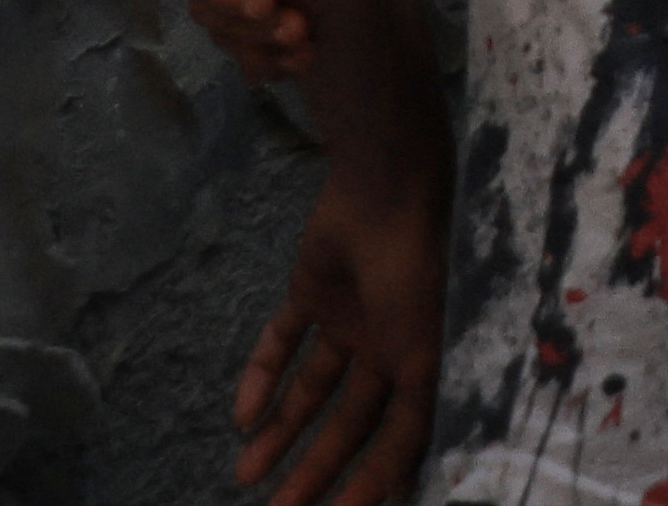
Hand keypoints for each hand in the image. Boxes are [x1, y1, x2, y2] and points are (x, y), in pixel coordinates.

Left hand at [233, 159, 442, 505]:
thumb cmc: (418, 277)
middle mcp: (386, 350)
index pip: (393, 440)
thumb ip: (413, 419)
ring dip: (279, 433)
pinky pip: (281, 343)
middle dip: (312, 470)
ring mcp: (347, 321)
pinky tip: (241, 418)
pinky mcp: (310, 293)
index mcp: (423, 365)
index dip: (366, 483)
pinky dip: (261, 377)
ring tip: (244, 477)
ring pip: (308, 391)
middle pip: (345, 425)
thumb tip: (407, 486)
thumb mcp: (426, 356)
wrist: (387, 191)